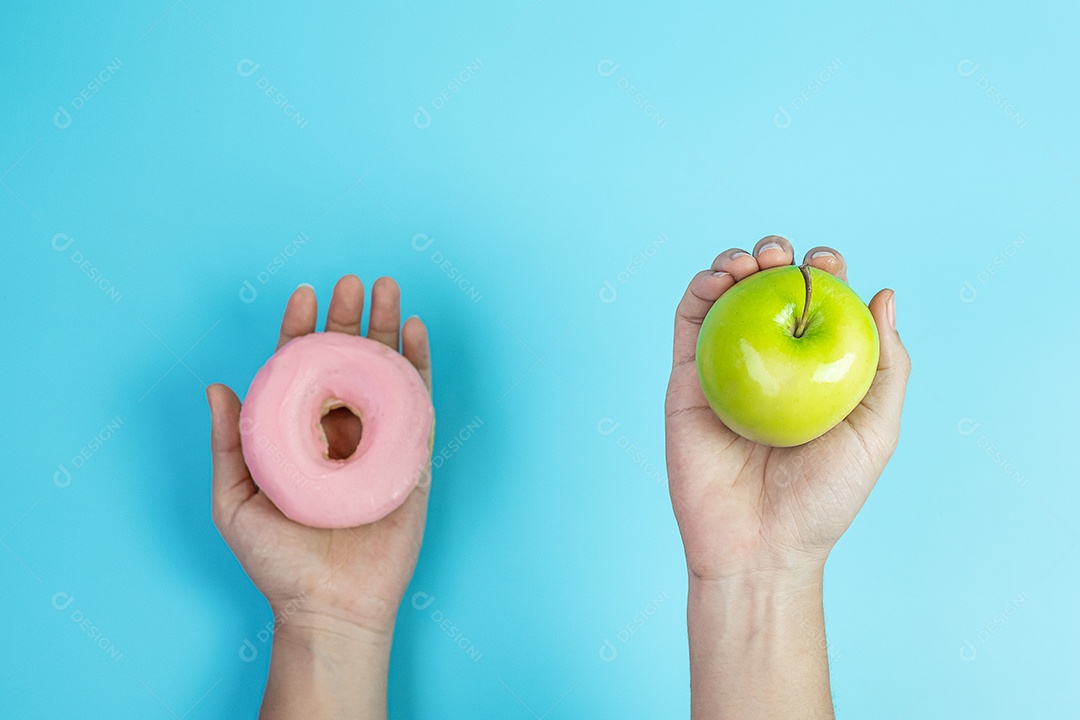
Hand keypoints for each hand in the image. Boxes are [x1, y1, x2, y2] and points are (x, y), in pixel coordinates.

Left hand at [207, 275, 432, 643]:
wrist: (330, 607)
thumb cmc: (278, 562)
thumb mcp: (235, 501)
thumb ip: (229, 444)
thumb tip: (217, 385)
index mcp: (297, 434)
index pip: (300, 368)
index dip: (301, 329)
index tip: (304, 293)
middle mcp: (338, 430)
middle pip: (346, 359)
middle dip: (350, 316)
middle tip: (353, 281)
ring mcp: (378, 441)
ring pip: (385, 371)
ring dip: (388, 327)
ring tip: (388, 287)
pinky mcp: (411, 457)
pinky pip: (418, 402)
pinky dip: (419, 364)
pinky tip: (416, 331)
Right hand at [665, 236, 910, 584]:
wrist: (758, 547)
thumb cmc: (823, 500)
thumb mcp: (875, 432)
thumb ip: (887, 366)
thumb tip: (883, 292)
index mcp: (813, 369)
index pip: (818, 303)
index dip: (823, 271)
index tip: (826, 263)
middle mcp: (769, 361)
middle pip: (768, 289)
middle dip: (777, 256)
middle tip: (783, 256)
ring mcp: (724, 367)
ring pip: (724, 297)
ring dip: (735, 262)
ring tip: (751, 260)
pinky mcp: (685, 380)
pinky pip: (686, 324)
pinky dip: (698, 290)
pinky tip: (717, 280)